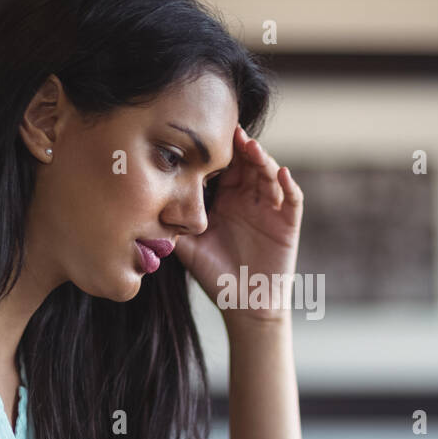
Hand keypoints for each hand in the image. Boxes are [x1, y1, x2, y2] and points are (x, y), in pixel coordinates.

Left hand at [172, 125, 302, 324]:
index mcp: (225, 201)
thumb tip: (145, 204)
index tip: (205, 135)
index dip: (218, 153)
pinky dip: (288, 185)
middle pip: (248, 165)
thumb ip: (173, 226)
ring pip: (270, 176)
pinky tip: (282, 173)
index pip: (223, 168)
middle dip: (241, 148)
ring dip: (263, 160)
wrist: (244, 306)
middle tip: (232, 133)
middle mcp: (248, 200)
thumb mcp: (188, 248)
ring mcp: (270, 210)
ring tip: (253, 148)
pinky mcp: (288, 224)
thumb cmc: (216, 277)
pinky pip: (292, 199)